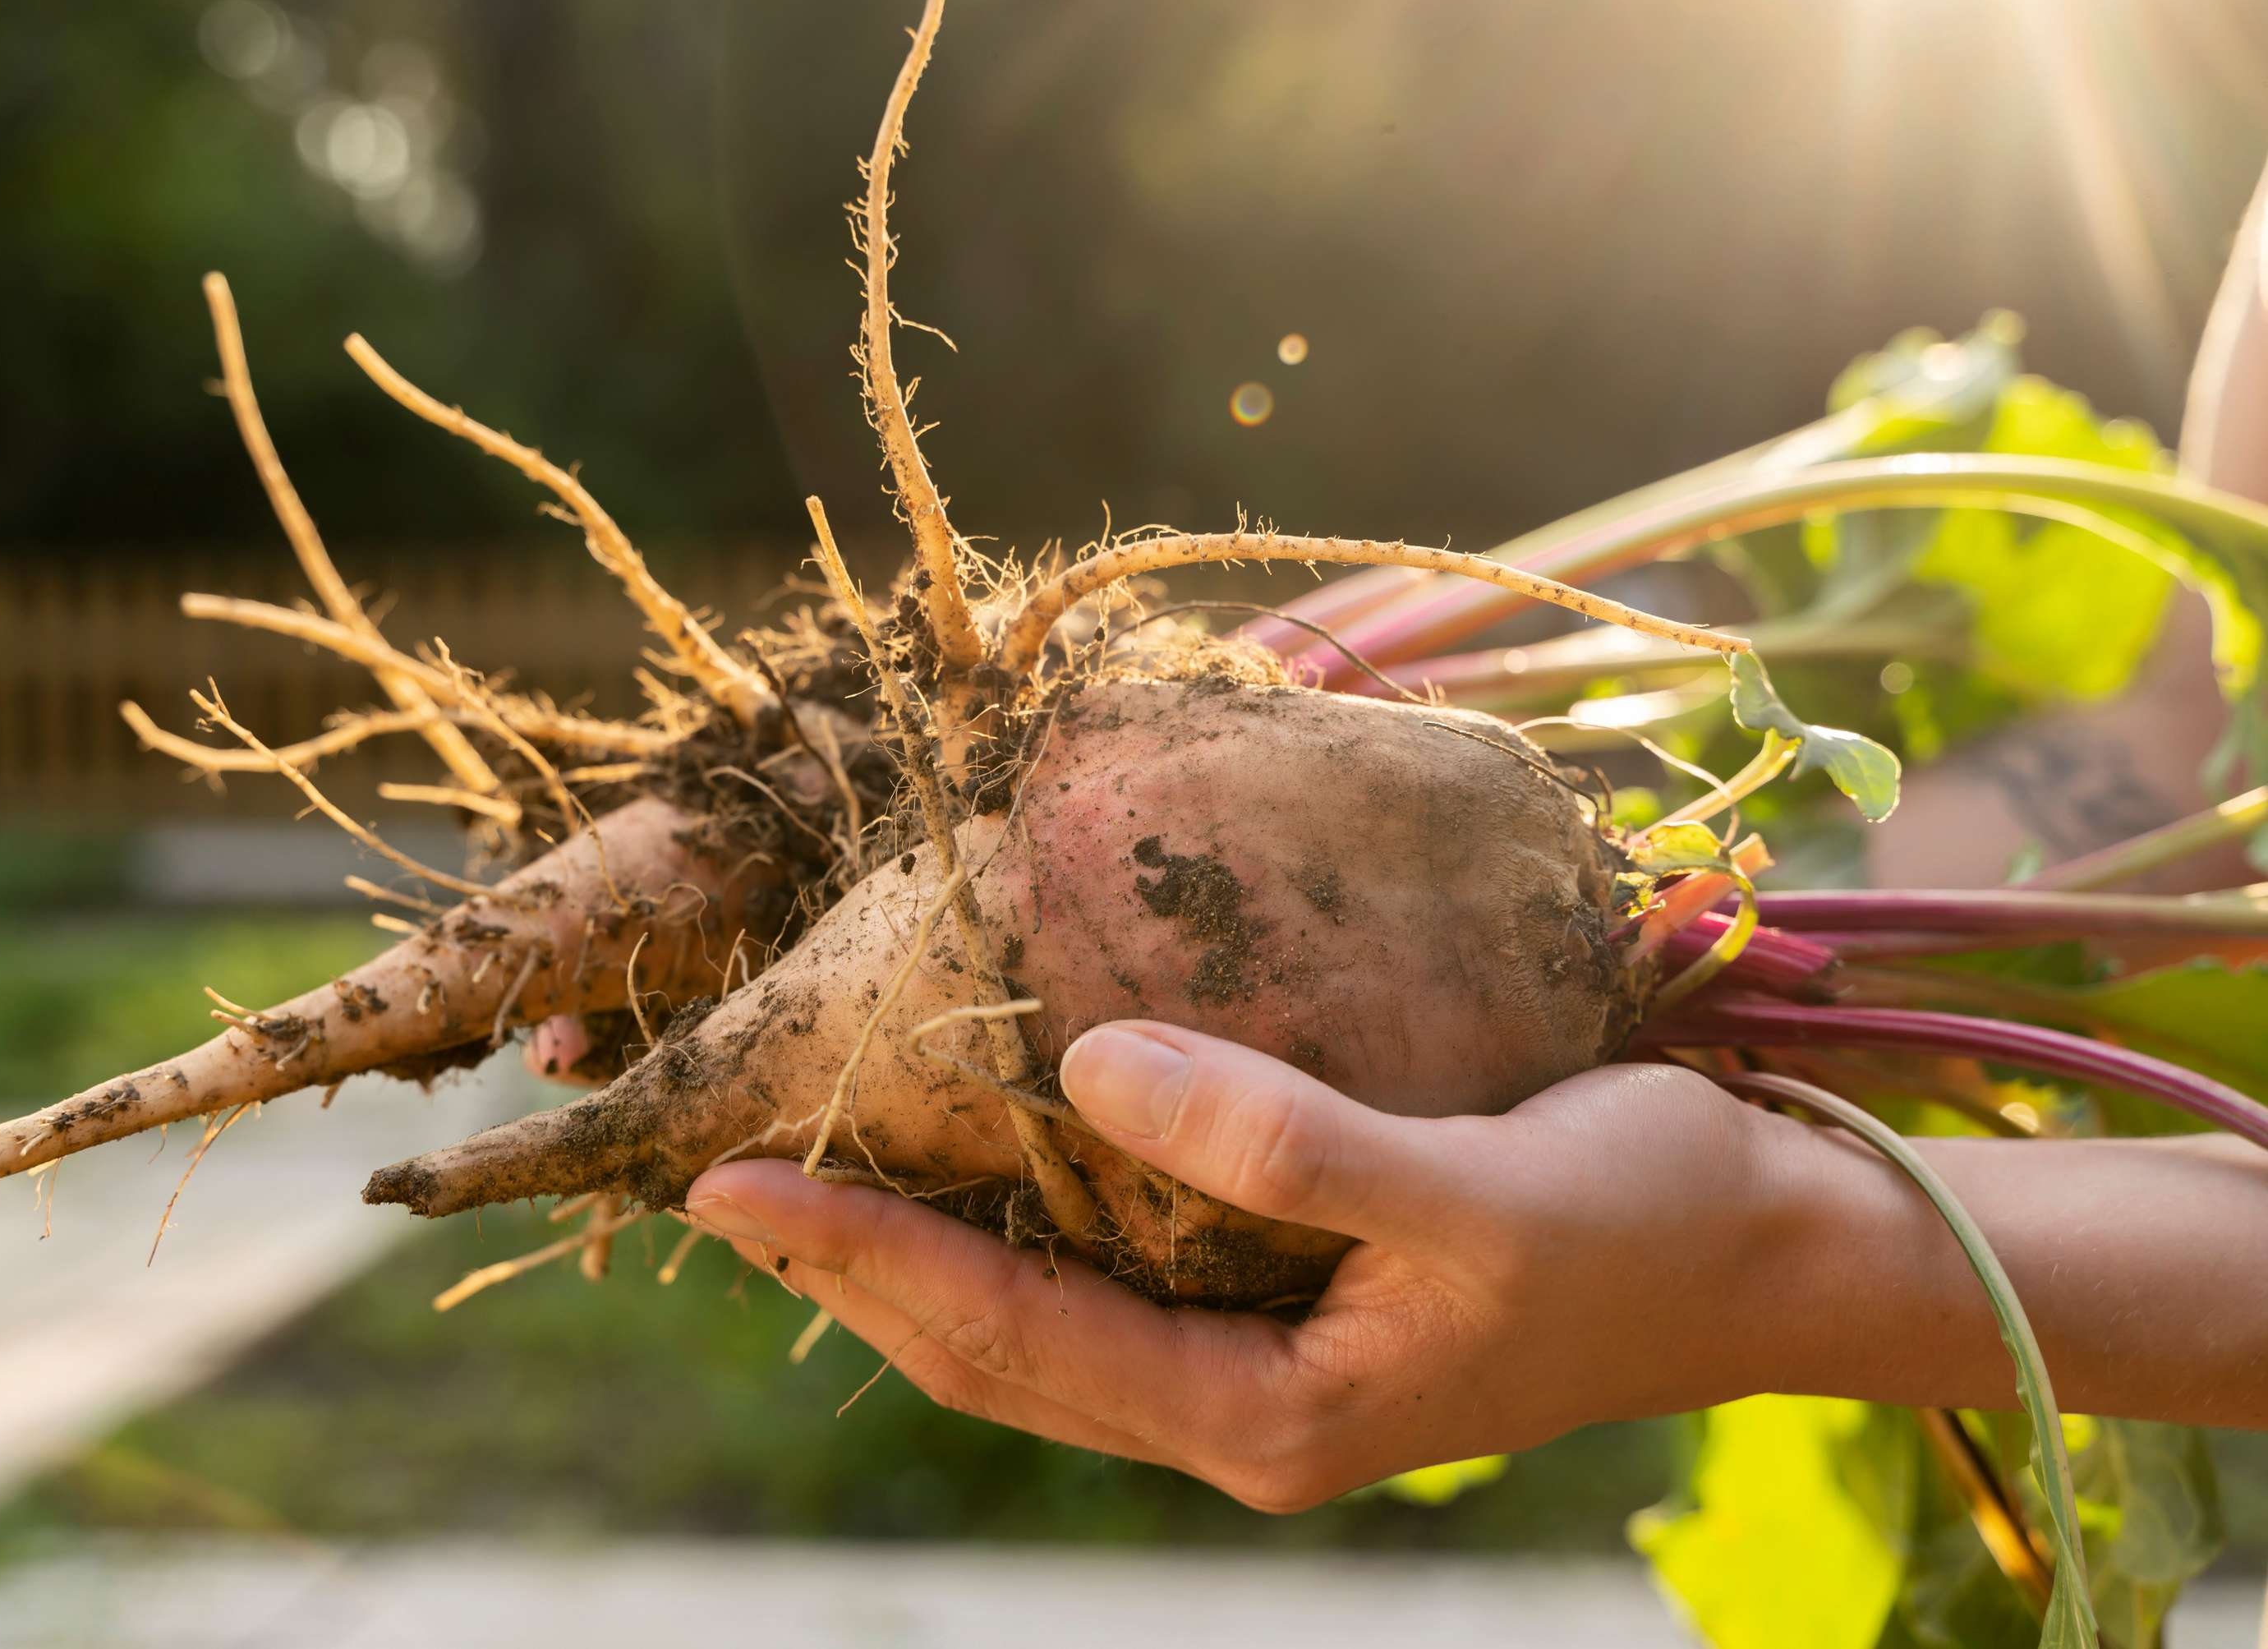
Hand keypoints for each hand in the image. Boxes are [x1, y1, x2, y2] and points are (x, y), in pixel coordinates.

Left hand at [679, 1020, 1847, 1510]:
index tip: (732, 1184)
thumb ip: (1286, 1147)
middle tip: (718, 1178)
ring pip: (1046, 1322)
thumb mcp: (1470, 1195)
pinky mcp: (1295, 1297)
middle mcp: (1247, 1409)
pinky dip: (1024, 1222)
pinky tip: (983, 1149)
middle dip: (852, 1272)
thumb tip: (1094, 1070)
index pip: (1018, 1341)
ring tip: (809, 1172)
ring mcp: (1267, 1359)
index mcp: (1274, 1421)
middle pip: (998, 1351)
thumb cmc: (1641, 1223)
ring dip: (920, 1255)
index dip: (865, 1262)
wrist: (1771, 1250)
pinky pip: (1117, 1273)